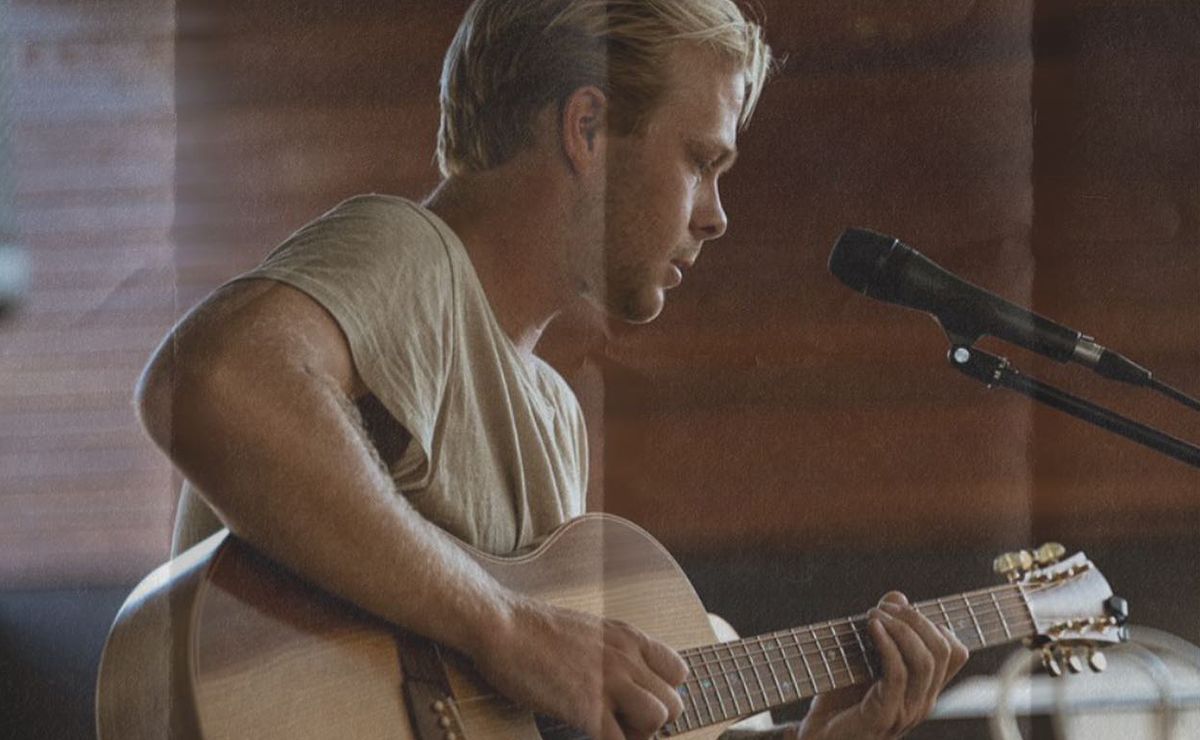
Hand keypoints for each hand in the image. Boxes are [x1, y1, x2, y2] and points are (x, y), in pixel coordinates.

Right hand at [470, 596, 688, 739]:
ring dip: (637, 735)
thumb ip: (610, 652)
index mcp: (628, 638)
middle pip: (674, 702)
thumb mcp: (588, 631)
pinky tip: (591, 738)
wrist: (502, 625)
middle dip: (653, 722)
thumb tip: (617, 677)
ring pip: (657, 720)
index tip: (640, 702)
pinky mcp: (586, 707)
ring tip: (610, 732)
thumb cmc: (533, 629)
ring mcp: (608, 682)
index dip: (663, 693)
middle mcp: (626, 658)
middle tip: (623, 724)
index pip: (678, 671)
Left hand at [792, 592, 968, 739]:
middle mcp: (922, 701)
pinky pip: (897, 674)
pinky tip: (872, 628)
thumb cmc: (838, 700)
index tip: (899, 609)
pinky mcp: (884, 715)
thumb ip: (882, 630)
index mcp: (923, 689)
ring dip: (901, 628)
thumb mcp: (862, 658)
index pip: (954, 651)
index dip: (933, 622)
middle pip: (943, 651)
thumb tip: (898, 596)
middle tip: (884, 607)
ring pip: (925, 661)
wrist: (818, 739)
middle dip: (916, 619)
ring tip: (875, 614)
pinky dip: (887, 645)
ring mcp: (906, 711)